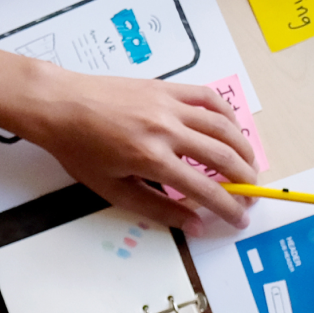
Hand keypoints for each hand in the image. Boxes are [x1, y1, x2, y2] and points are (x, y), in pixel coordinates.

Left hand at [10, 71, 259, 233]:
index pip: (204, 189)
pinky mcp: (168, 88)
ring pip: (223, 127)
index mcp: (151, 159)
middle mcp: (167, 130)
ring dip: (244, 149)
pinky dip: (228, 115)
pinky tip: (232, 131)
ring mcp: (170, 105)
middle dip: (245, 180)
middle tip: (252, 195)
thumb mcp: (112, 189)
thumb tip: (196, 225)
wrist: (61, 105)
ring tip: (250, 167)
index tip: (241, 219)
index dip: (228, 207)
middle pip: (223, 156)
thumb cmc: (80, 150)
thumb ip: (157, 208)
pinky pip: (209, 99)